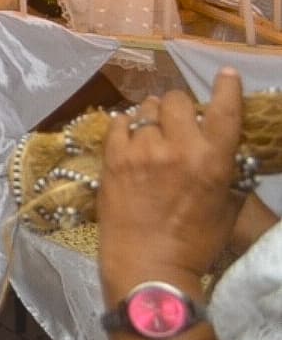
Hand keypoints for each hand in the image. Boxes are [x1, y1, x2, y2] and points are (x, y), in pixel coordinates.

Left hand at [98, 71, 245, 301]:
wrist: (147, 264)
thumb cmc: (194, 243)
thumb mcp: (225, 207)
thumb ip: (225, 171)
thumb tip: (221, 149)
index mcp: (212, 161)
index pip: (224, 111)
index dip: (226, 88)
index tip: (225, 75)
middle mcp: (178, 148)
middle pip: (177, 100)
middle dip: (179, 106)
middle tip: (177, 121)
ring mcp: (142, 150)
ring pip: (146, 109)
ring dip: (152, 116)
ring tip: (151, 131)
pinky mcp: (113, 157)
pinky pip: (118, 122)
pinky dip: (126, 125)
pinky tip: (129, 136)